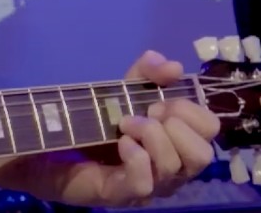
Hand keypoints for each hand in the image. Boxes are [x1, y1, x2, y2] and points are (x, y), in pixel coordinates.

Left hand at [34, 51, 219, 205]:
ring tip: (124, 125)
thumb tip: (172, 66)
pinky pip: (144, 182)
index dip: (189, 109)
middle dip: (175, 125)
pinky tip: (120, 143)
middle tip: (146, 114)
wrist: (49, 145)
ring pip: (175, 168)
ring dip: (151, 135)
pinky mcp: (122, 195)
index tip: (158, 100)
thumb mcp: (122, 91)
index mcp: (176, 143)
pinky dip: (136, 156)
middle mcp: (170, 169)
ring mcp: (148, 186)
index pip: (210, 129)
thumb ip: (146, 74)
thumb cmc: (94, 123)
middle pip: (202, 155)